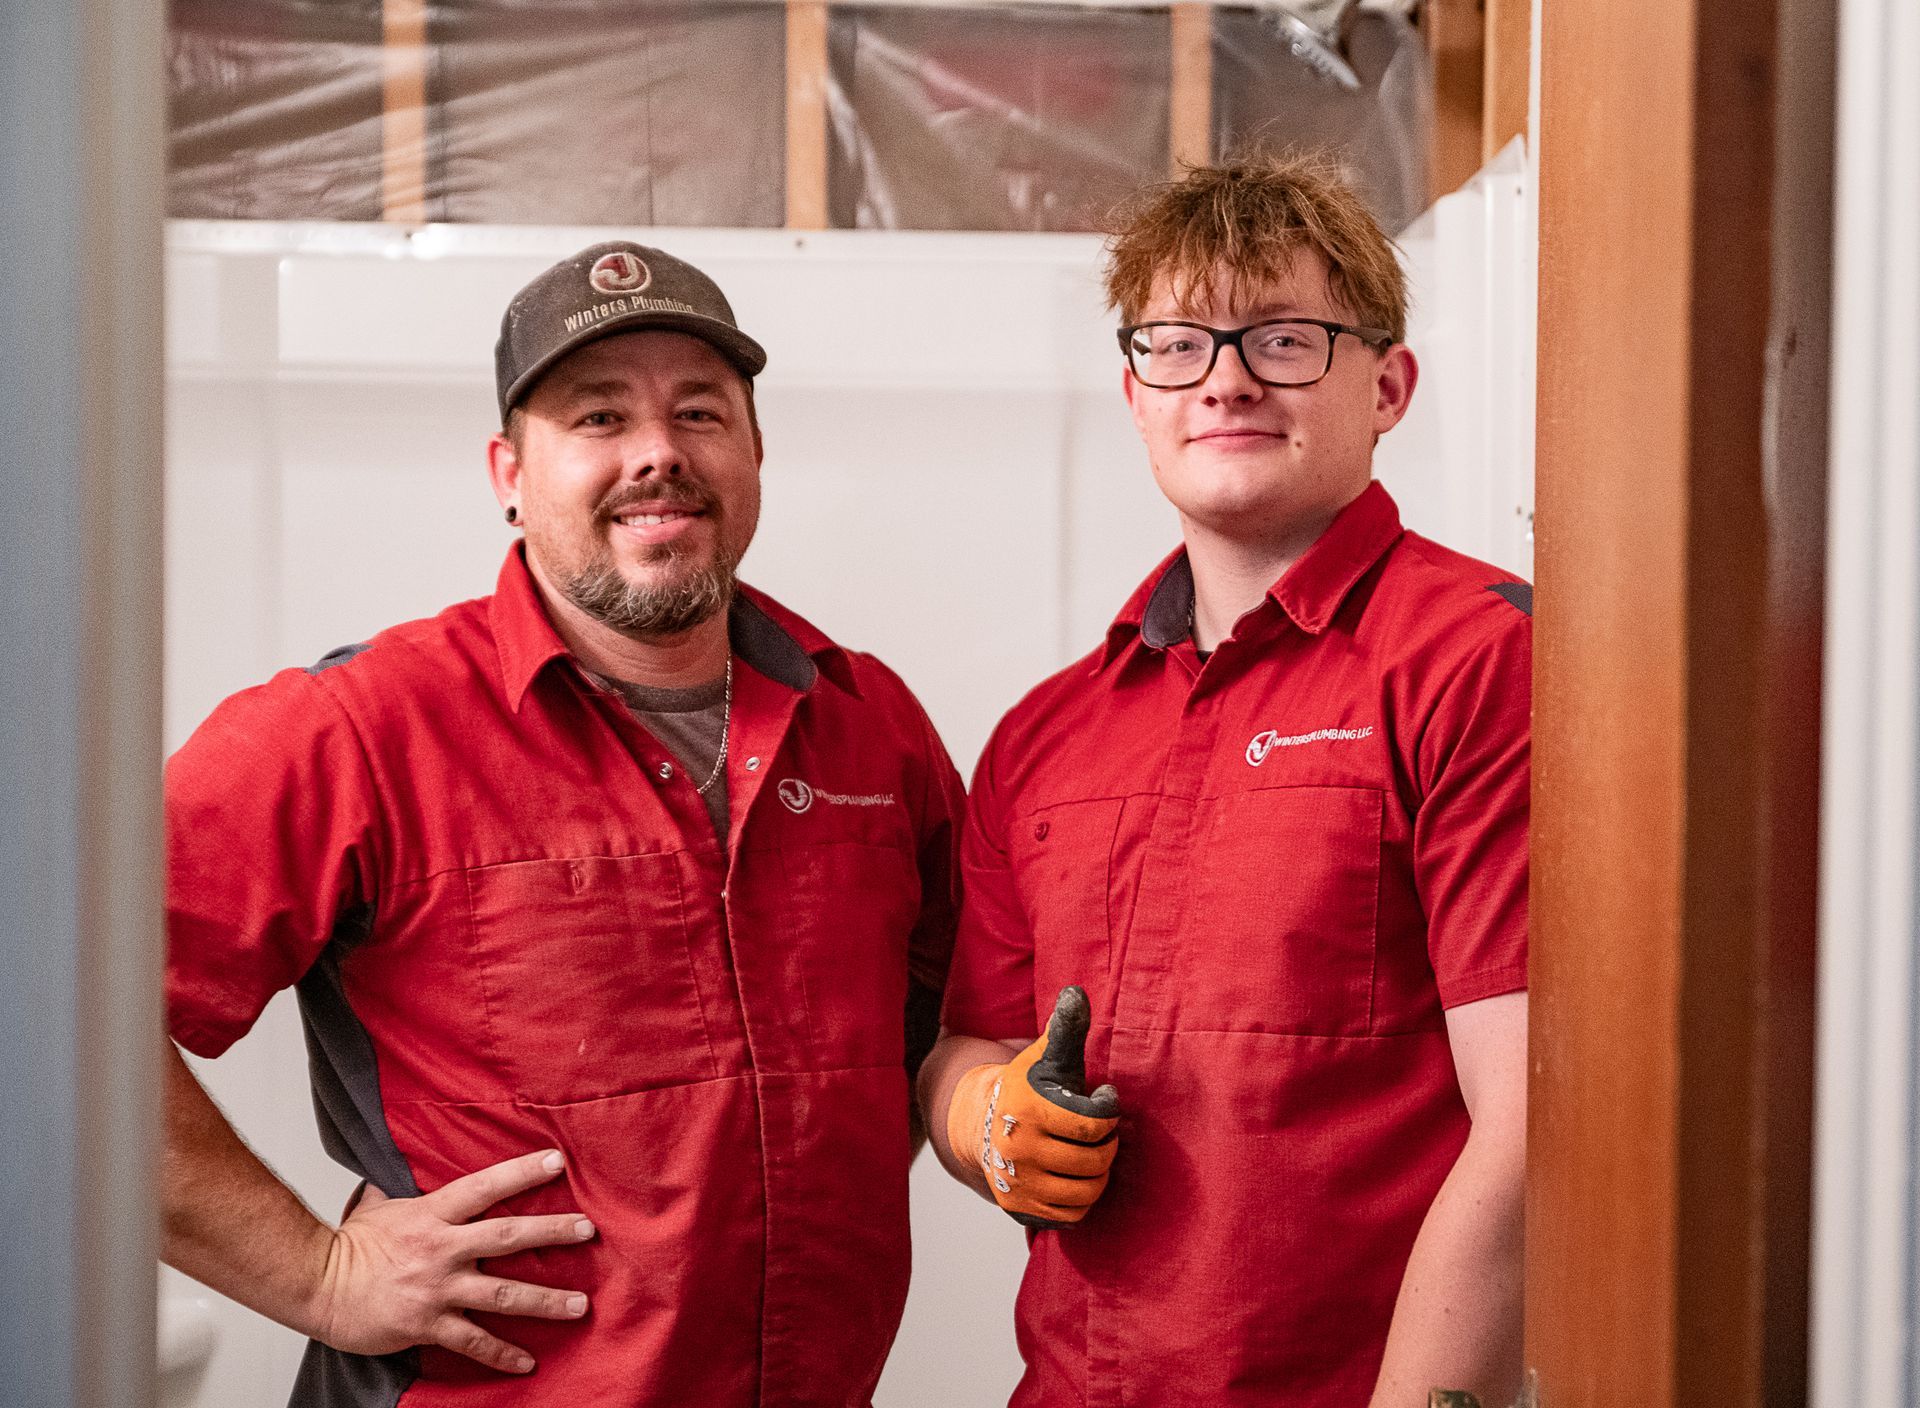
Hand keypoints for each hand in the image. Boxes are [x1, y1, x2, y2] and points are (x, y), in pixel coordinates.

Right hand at [303, 1148, 596, 1374]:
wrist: (316, 1285)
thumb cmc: (348, 1246)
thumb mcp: (381, 1207)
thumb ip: (405, 1192)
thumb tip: (399, 1172)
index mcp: (433, 1214)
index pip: (486, 1187)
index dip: (521, 1173)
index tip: (557, 1162)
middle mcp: (442, 1249)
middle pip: (508, 1236)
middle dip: (552, 1232)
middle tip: (587, 1230)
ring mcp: (438, 1289)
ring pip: (503, 1294)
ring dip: (545, 1301)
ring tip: (579, 1305)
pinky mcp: (428, 1324)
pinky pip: (473, 1341)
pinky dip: (502, 1354)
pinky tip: (527, 1362)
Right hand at [946, 986, 1120, 1228]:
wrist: (978, 1126)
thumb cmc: (1028, 1088)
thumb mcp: (1046, 1057)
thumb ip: (1065, 1029)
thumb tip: (1076, 993)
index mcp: (1029, 1109)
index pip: (1094, 1123)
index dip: (1109, 1109)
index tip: (1103, 1096)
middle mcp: (1019, 1150)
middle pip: (1095, 1159)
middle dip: (1107, 1144)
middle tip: (1099, 1131)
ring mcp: (1019, 1184)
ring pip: (1088, 1191)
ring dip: (1099, 1173)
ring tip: (1092, 1154)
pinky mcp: (1020, 1210)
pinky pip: (1073, 1216)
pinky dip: (1083, 1200)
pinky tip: (1077, 1177)